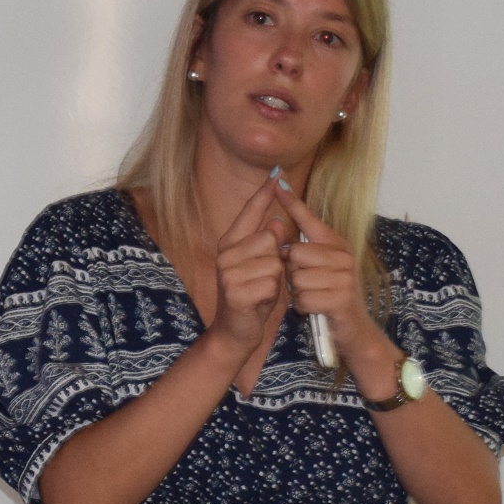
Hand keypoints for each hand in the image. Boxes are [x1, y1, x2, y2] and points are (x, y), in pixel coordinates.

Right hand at [208, 177, 293, 359]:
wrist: (235, 330)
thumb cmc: (252, 294)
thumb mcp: (262, 265)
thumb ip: (266, 243)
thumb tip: (277, 222)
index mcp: (230, 242)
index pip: (250, 211)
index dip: (264, 193)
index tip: (277, 173)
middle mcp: (225, 253)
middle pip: (270, 239)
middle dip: (276, 261)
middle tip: (263, 279)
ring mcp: (228, 272)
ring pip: (274, 262)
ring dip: (275, 280)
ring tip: (261, 290)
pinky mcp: (236, 291)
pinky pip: (271, 282)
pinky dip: (272, 294)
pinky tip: (259, 302)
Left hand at [275, 183, 390, 372]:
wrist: (353, 330)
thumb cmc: (329, 296)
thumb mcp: (319, 268)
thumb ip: (304, 249)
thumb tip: (280, 229)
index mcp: (335, 244)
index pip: (309, 219)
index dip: (292, 201)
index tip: (277, 181)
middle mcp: (343, 255)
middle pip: (295, 253)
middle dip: (292, 272)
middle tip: (305, 283)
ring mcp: (344, 277)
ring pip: (297, 277)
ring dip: (297, 292)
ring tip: (312, 296)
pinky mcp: (340, 298)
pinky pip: (303, 298)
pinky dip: (302, 307)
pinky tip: (314, 308)